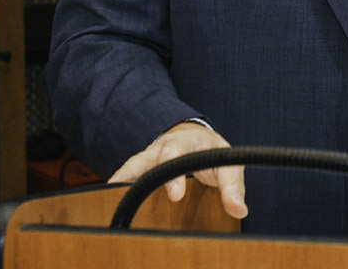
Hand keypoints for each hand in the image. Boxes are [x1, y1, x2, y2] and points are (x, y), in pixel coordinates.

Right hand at [108, 121, 247, 218]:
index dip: (174, 176)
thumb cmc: (209, 150)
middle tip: (143, 200)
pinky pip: (125, 175)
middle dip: (145, 178)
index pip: (178, 154)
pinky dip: (117, 186)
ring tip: (113, 200)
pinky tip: (107, 201)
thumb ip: (232, 186)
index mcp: (186, 142)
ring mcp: (148, 157)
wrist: (193, 136)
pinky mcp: (139, 168)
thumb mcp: (227, 162)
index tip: (175, 196)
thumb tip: (239, 210)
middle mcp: (162, 147)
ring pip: (133, 167)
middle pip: (149, 159)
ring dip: (124, 180)